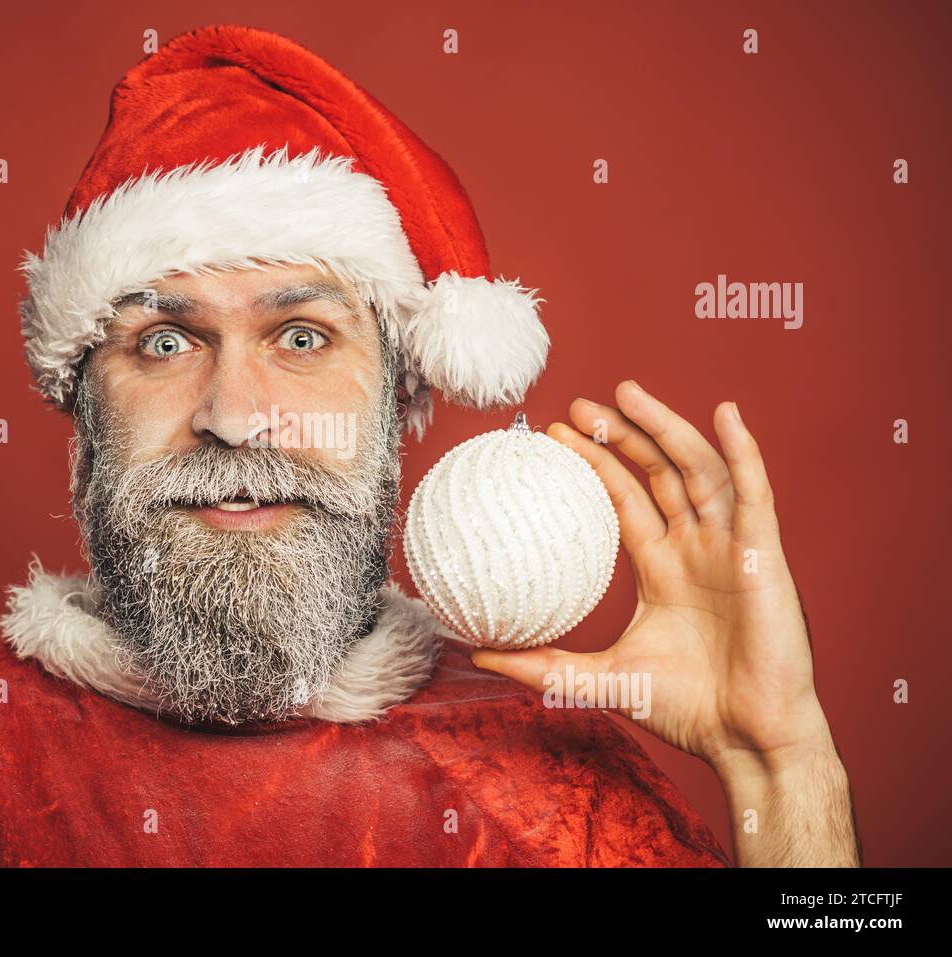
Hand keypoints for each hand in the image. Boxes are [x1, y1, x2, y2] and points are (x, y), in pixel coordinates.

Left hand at [471, 380, 833, 772]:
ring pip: (698, 470)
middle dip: (623, 434)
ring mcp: (730, 547)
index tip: (555, 434)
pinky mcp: (763, 555)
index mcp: (662, 569)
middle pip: (659, 473)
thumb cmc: (686, 710)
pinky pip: (754, 494)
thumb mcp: (598, 679)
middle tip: (581, 403)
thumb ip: (542, 665)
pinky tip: (726, 415)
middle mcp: (695, 549)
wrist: (747, 739)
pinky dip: (743, 452)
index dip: (595, 464)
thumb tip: (476, 655)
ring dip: (667, 427)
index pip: (624, 499)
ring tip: (628, 392)